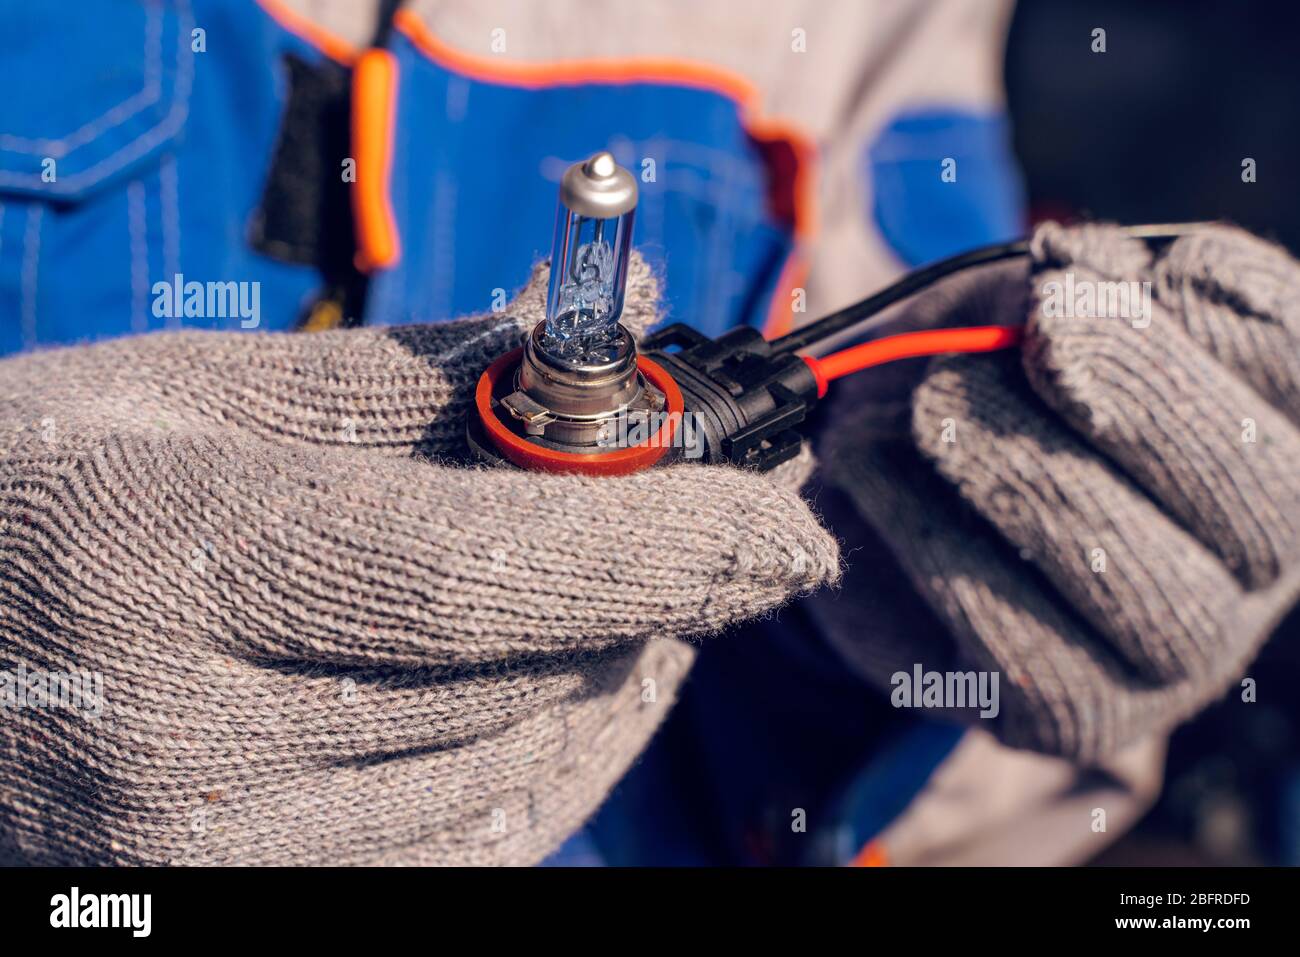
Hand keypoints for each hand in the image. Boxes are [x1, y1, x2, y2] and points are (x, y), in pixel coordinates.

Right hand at [0, 254, 837, 864]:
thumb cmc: (52, 492)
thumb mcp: (207, 396)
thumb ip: (426, 379)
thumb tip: (619, 320)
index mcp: (171, 563)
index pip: (478, 575)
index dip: (661, 546)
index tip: (789, 528)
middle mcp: (193, 743)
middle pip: (523, 678)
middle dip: (657, 596)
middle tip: (724, 528)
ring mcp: (226, 859)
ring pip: (523, 774)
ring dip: (618, 675)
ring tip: (645, 593)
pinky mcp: (258, 908)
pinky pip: (484, 841)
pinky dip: (563, 757)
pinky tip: (578, 686)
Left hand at [822, 223, 1299, 760]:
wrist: (886, 504)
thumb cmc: (975, 382)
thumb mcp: (1012, 305)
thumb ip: (1060, 286)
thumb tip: (1070, 280)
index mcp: (1270, 426)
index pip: (1291, 358)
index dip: (1228, 310)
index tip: (1117, 271)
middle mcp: (1257, 553)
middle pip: (1257, 486)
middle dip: (1139, 392)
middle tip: (1040, 332)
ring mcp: (1178, 651)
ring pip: (1139, 576)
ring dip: (1021, 469)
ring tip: (931, 403)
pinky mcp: (1074, 714)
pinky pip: (1017, 642)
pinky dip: (935, 543)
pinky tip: (870, 473)